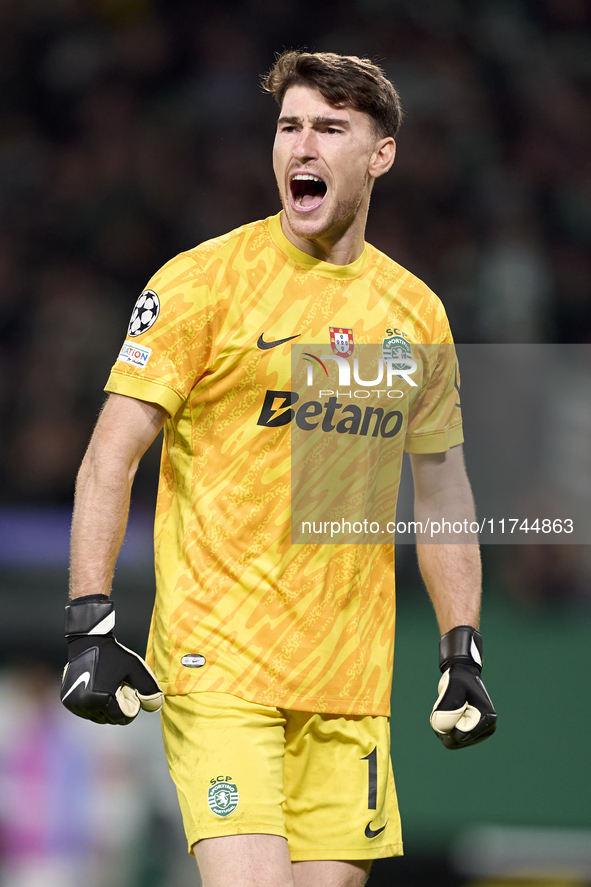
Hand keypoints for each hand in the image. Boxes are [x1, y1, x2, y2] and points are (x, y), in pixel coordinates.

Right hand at [61, 595, 163, 724]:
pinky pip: (85, 711)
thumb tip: (156, 707)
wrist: (88, 641)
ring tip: (108, 687)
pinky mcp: (67, 700)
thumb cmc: (114, 654)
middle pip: (109, 719)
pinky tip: (97, 689)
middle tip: (119, 687)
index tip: (129, 691)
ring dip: (105, 708)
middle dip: (118, 707)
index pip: (122, 719)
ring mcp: (74, 704)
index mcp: (100, 700)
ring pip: (97, 717)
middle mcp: (84, 705)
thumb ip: (149, 688)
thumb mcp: (136, 668)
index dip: (130, 707)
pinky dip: (93, 705)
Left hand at [430, 625, 496, 748]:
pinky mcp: (470, 735)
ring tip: (445, 709)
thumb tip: (440, 727)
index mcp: (488, 719)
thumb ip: (448, 706)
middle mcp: (486, 730)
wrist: (462, 677)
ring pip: (453, 743)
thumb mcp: (454, 687)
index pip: (462, 736)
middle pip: (457, 742)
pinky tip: (445, 715)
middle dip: (444, 728)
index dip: (448, 724)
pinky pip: (452, 740)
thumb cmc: (460, 679)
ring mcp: (478, 734)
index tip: (449, 706)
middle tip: (443, 708)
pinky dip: (444, 730)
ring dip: (443, 729)